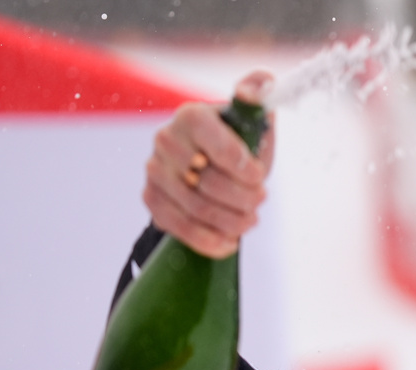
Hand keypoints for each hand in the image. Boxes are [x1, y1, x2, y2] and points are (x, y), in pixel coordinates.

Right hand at [143, 71, 276, 257]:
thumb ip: (258, 95)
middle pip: (209, 182)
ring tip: (250, 221)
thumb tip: (263, 82)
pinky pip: (180, 228)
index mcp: (192, 116)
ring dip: (232, 222)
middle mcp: (166, 140)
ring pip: (197, 208)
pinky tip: (229, 241)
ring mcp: (155, 171)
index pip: (214, 142)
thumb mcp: (253, 122)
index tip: (260, 178)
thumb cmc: (237, 145)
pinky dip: (210, 241)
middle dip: (243, 198)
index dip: (242, 166)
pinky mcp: (151, 199)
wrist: (209, 170)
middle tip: (260, 200)